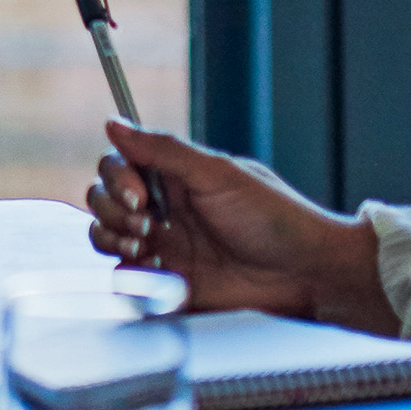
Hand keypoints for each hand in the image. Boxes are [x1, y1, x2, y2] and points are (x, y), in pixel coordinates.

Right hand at [82, 111, 398, 331]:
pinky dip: (129, 276)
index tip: (137, 192)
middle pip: (103, 199)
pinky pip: (126, 280)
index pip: (119, 165)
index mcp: (175, 177)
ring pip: (106, 236)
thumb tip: (114, 123)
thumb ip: (163, 149)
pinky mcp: (169, 285)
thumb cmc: (276, 219)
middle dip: (112, 209)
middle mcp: (164, 210)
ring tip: (145, 246)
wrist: (307, 275)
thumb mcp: (219, 175)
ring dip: (113, 238)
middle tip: (145, 223)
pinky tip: (157, 272)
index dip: (117, 176)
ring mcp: (165, 248)